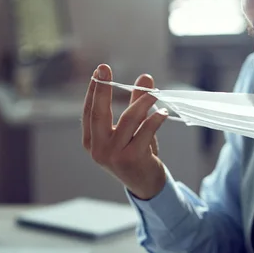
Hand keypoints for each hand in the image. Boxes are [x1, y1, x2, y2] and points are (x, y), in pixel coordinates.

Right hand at [82, 64, 168, 199]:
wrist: (146, 184)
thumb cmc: (136, 153)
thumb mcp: (133, 128)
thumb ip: (137, 103)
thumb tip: (145, 77)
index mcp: (92, 141)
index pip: (89, 111)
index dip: (93, 90)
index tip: (99, 70)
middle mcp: (98, 149)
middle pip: (99, 112)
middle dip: (102, 88)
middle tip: (105, 69)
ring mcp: (113, 155)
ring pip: (129, 119)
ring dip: (143, 102)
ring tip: (155, 93)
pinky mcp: (132, 158)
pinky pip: (146, 130)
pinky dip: (156, 118)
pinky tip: (164, 112)